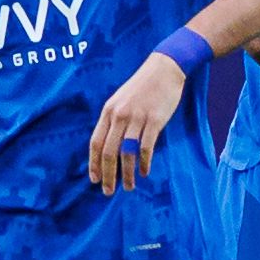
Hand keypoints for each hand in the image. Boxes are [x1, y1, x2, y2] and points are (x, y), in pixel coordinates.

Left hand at [89, 52, 187, 193]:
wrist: (164, 69)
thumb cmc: (142, 86)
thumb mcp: (121, 100)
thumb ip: (114, 120)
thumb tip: (108, 146)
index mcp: (108, 111)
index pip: (96, 142)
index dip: (94, 163)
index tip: (95, 179)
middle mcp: (120, 115)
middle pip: (109, 152)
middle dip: (108, 175)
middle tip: (108, 191)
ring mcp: (137, 118)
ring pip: (127, 153)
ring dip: (127, 173)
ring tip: (129, 187)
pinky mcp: (155, 120)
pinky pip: (146, 147)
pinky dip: (145, 162)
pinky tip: (145, 171)